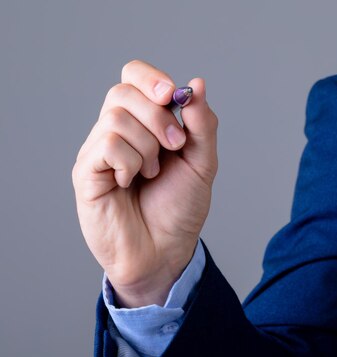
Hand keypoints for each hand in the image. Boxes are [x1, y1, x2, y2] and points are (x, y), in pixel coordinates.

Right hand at [72, 60, 217, 307]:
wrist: (166, 252)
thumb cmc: (180, 209)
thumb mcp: (203, 162)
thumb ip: (202, 124)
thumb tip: (198, 84)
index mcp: (144, 123)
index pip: (134, 77)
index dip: (151, 79)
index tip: (172, 96)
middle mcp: (117, 132)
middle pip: (124, 91)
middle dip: (159, 117)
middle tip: (176, 147)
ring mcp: (98, 151)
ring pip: (117, 118)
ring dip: (148, 148)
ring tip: (152, 174)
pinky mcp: (86, 172)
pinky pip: (107, 145)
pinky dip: (130, 163)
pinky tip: (131, 183)